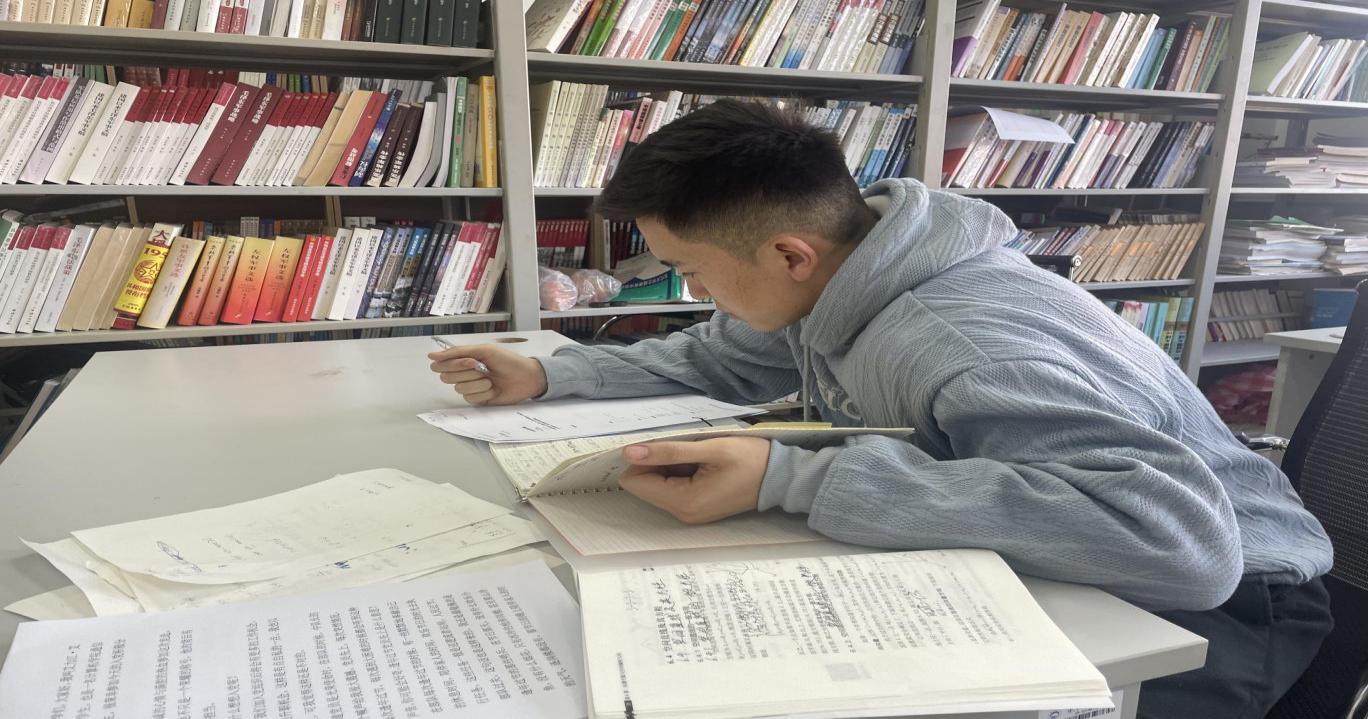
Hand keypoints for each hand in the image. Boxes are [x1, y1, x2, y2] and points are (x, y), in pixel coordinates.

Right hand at [428, 344, 547, 405]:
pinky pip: (470, 398)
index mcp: (463, 360)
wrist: (526, 377)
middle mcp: (464, 374)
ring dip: (477, 382)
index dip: (450, 364)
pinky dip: (483, 393)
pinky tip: (493, 389)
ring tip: (491, 379)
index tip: (468, 361)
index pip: (440, 365)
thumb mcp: (483, 351)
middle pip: (446, 378)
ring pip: (459, 388)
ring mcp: (471, 387)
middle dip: (465, 372)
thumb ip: (458, 352)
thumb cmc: (508, 361)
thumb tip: (431, 355)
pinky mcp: (478, 400)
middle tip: (481, 367)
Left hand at [619, 437, 769, 524]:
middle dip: (657, 462)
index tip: (664, 444)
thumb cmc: (750, 459)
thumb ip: (668, 451)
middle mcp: (682, 513)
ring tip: (699, 455)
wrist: (780, 477)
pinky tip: (703, 463)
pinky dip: (680, 472)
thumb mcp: (710, 449)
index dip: (642, 459)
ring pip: (659, 485)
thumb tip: (629, 453)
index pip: (635, 482)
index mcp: (683, 502)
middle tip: (688, 449)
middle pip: (645, 484)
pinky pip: (674, 488)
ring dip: (670, 466)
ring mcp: (690, 512)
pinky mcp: (697, 507)